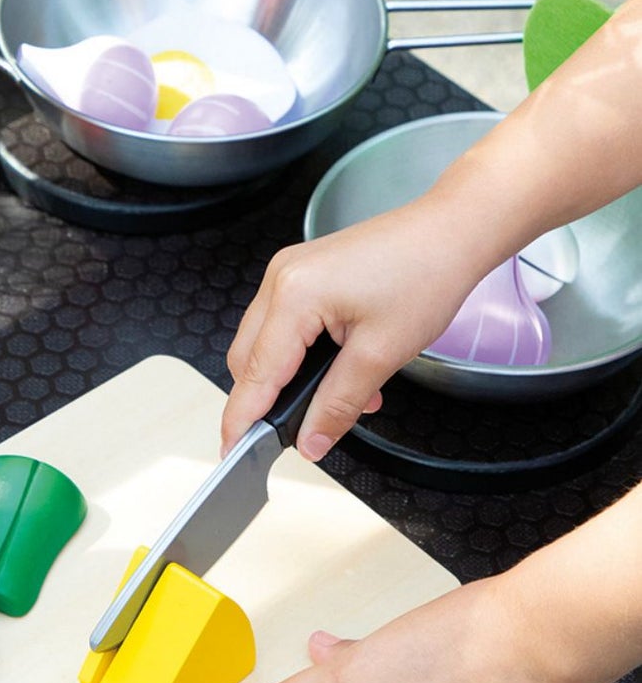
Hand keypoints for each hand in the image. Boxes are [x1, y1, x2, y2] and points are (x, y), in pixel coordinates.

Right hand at [222, 200, 488, 459]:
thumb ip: (338, 404)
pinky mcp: (303, 273)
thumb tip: (312, 440)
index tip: (231, 451)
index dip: (243, 417)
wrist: (450, 231)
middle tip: (292, 432)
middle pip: (249, 357)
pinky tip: (337, 370)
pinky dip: (300, 353)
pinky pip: (284, 323)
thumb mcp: (382, 354)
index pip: (256, 372)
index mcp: (294, 295)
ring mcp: (289, 272)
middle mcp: (281, 278)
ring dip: (289, 377)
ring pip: (265, 342)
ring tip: (334, 399)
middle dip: (266, 398)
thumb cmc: (426, 274)